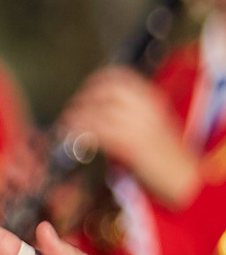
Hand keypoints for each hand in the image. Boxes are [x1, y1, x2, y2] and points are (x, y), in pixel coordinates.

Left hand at [62, 67, 199, 206]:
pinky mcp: (131, 143)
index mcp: (153, 99)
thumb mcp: (153, 123)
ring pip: (96, 110)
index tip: (84, 89)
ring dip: (76, 116)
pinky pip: (97, 131)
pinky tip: (75, 136)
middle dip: (83, 98)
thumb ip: (130, 112)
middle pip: (104, 90)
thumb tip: (97, 107)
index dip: (97, 80)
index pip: (121, 77)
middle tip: (72, 109)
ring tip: (67, 124)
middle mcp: (147, 107)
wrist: (186, 177)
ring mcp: (140, 123)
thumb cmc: (167, 154)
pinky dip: (81, 132)